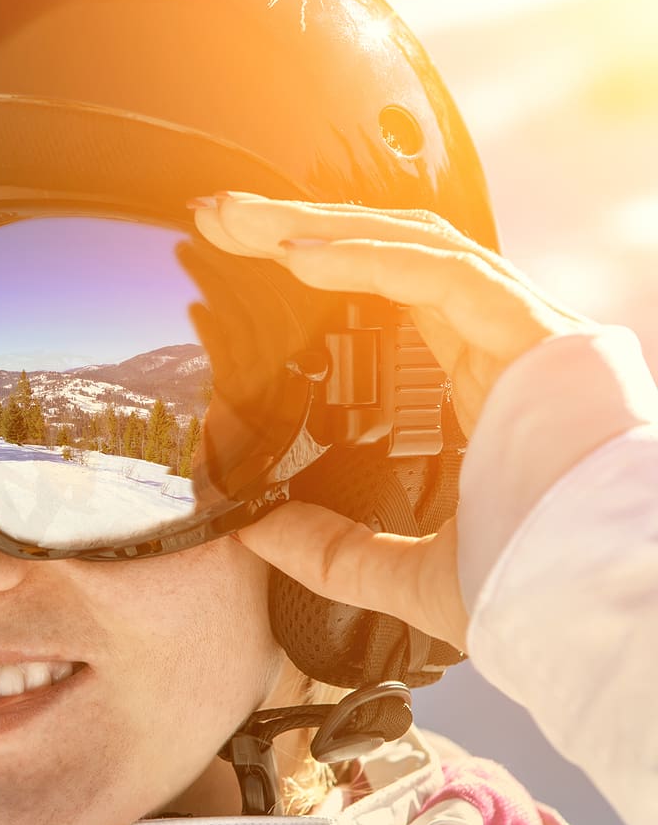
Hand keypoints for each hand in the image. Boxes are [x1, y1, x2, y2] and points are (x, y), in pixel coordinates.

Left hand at [190, 192, 595, 649]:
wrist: (606, 608)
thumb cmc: (537, 590)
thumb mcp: (411, 573)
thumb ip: (334, 551)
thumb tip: (258, 533)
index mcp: (480, 384)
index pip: (388, 295)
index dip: (316, 264)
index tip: (234, 257)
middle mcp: (501, 343)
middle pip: (387, 253)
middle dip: (297, 226)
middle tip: (217, 215)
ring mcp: (525, 332)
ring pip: (412, 246)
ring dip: (319, 226)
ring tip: (238, 221)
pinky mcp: (541, 335)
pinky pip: (445, 273)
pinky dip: (369, 258)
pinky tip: (298, 255)